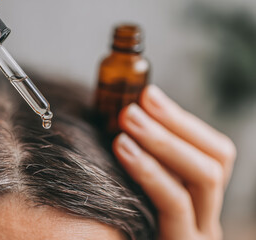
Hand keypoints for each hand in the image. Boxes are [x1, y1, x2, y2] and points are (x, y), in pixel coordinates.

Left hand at [113, 85, 235, 239]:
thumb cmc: (126, 229)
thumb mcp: (139, 193)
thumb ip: (141, 165)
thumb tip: (120, 121)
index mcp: (200, 200)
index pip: (213, 153)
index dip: (183, 120)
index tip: (148, 94)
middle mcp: (207, 217)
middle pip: (214, 162)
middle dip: (174, 126)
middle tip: (136, 103)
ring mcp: (198, 233)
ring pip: (203, 179)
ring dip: (163, 142)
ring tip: (126, 120)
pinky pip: (174, 206)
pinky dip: (151, 172)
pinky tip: (123, 150)